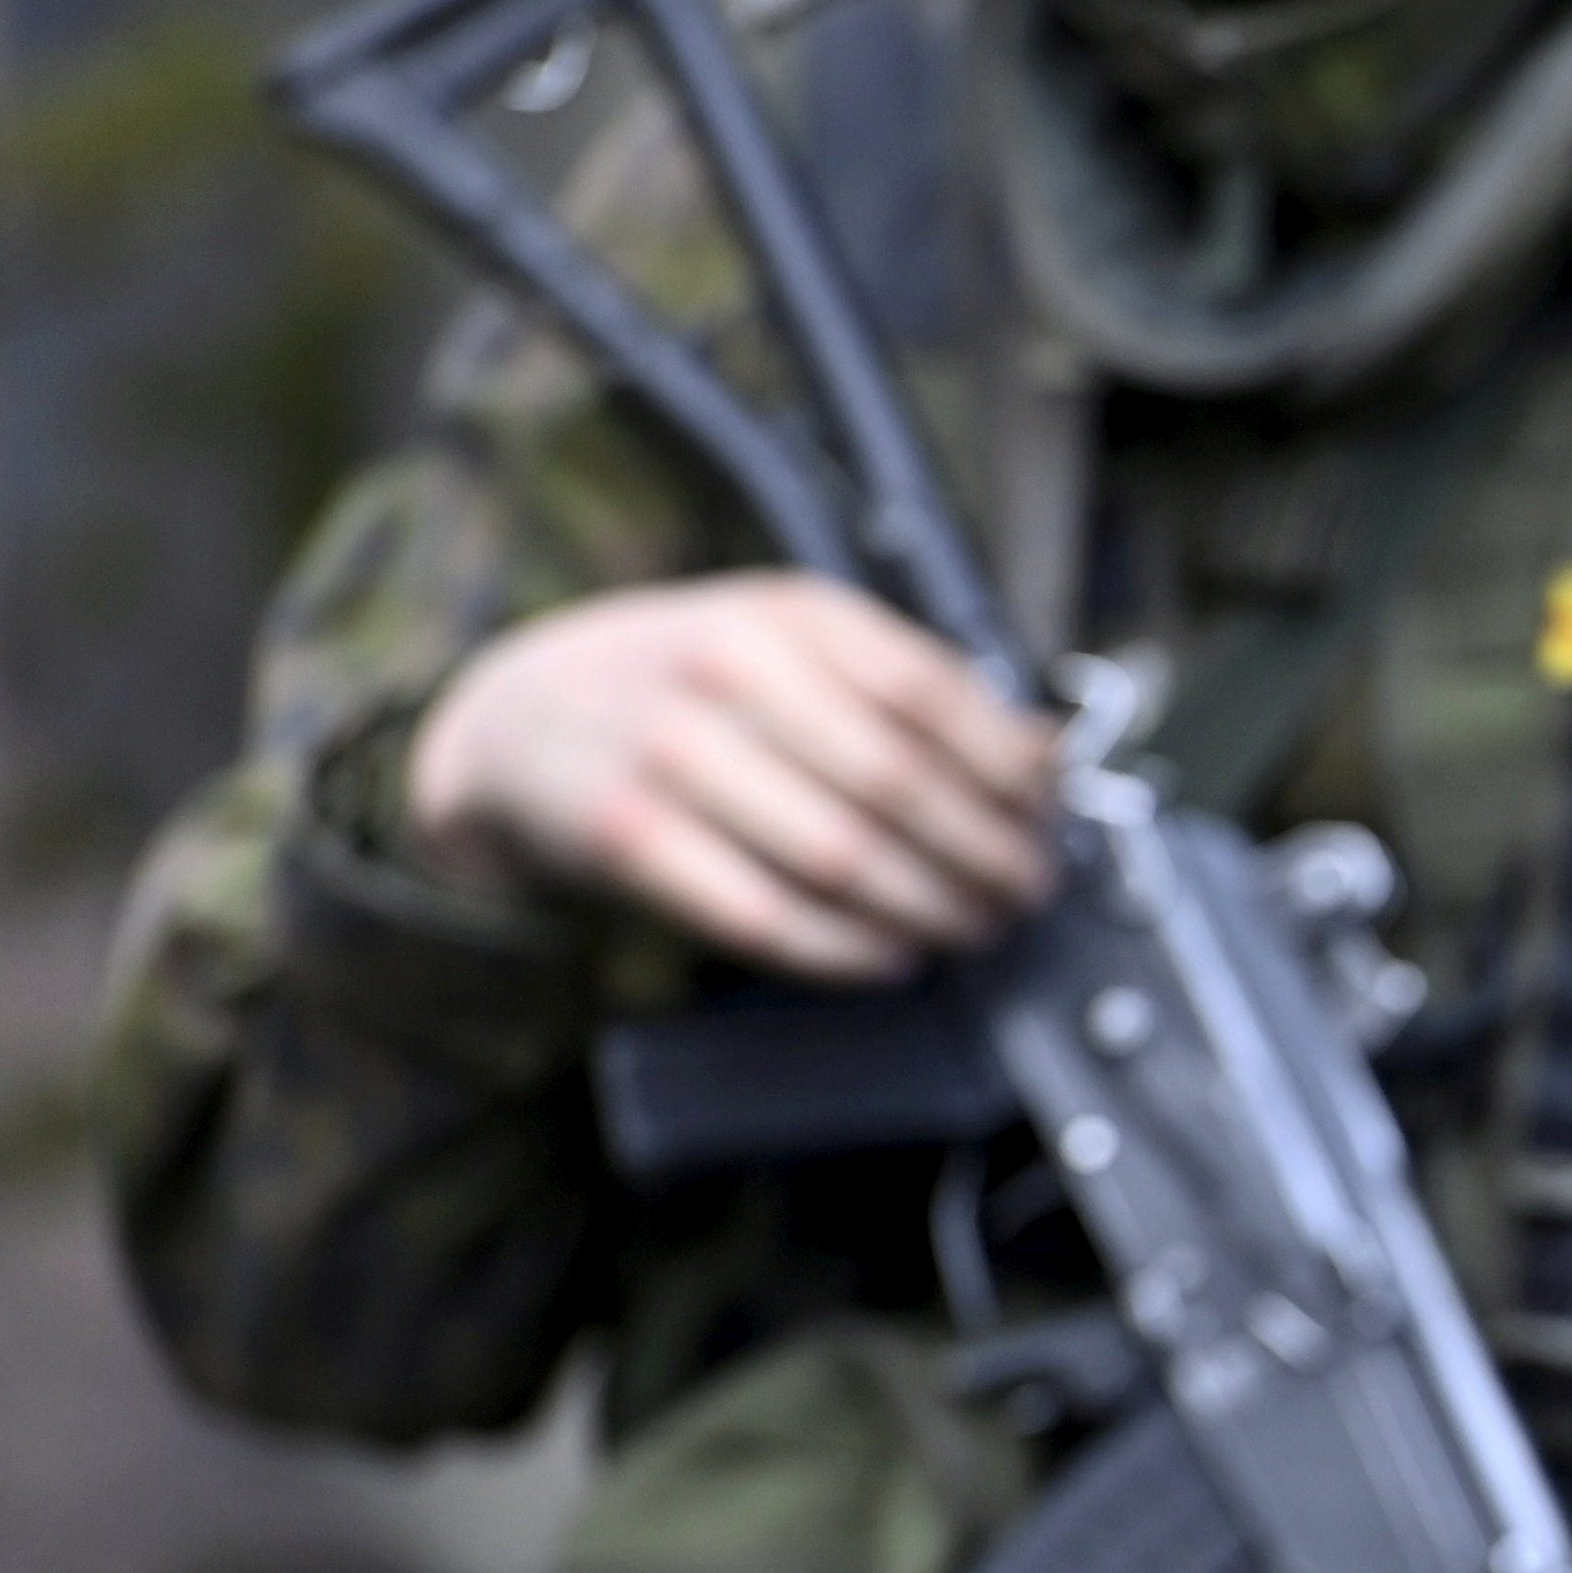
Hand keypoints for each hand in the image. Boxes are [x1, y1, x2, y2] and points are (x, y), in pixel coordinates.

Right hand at [402, 573, 1062, 981]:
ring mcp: (670, 752)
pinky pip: (762, 914)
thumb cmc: (691, 685)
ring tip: (970, 931)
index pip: (931, 693)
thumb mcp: (795, 645)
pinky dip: (843, 949)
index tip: (1050, 821)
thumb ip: (914, 688)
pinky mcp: (625, 836)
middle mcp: (728, 670)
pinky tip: (888, 957)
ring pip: (839, 854)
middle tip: (1023, 895)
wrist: (521, 717)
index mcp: (790, 615)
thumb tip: (1047, 754)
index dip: (1006, 770)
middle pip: (896, 782)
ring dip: (926, 909)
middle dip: (982, 854)